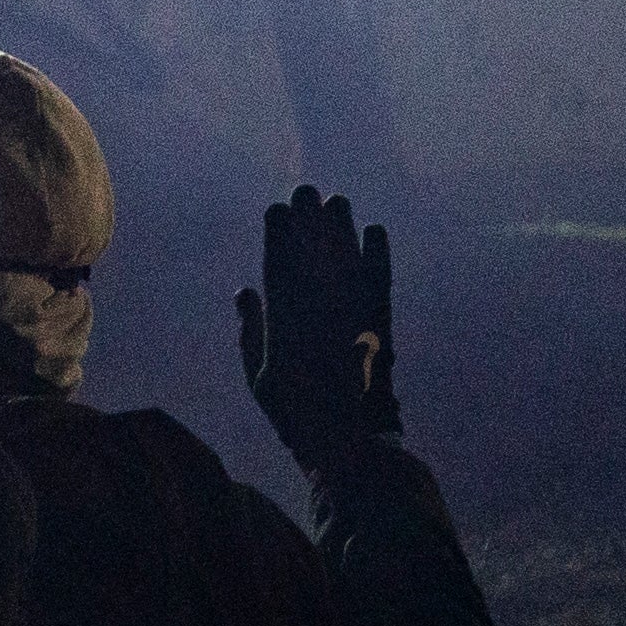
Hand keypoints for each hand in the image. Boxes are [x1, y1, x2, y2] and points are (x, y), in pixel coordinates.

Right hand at [237, 185, 401, 472]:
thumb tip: (244, 292)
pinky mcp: (380, 313)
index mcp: (284, 308)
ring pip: (347, 249)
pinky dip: (378, 250)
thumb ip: (251, 328)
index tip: (277, 209)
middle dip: (309, 214)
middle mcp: (319, 296)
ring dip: (342, 223)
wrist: (350, 433)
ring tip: (337, 203)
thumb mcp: (258, 373)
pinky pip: (380, 270)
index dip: (279, 227)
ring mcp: (353, 302)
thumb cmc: (293, 410)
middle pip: (314, 242)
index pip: (279, 253)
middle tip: (307, 192)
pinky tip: (375, 231)